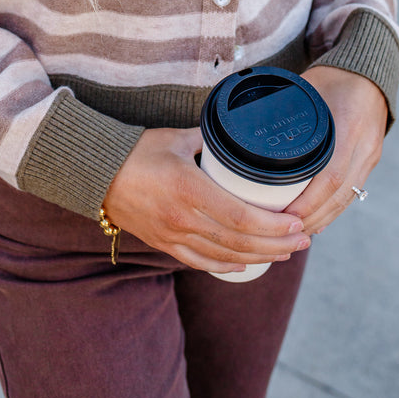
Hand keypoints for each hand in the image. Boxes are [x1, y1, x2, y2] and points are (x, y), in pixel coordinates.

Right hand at [102, 127, 310, 272]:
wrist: (96, 174)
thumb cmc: (137, 151)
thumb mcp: (177, 137)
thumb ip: (211, 139)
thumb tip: (240, 133)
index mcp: (189, 189)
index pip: (241, 216)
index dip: (273, 225)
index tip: (296, 221)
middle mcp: (183, 219)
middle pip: (240, 241)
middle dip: (276, 243)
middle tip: (302, 239)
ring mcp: (173, 236)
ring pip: (224, 256)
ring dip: (259, 257)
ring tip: (284, 251)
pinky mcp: (164, 244)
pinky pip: (201, 262)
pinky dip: (227, 264)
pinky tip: (246, 263)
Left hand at [285, 66, 387, 235]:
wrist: (372, 69)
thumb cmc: (335, 75)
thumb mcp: (308, 87)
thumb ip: (284, 107)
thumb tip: (247, 123)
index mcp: (348, 127)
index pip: (330, 177)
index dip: (308, 202)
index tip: (284, 215)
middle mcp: (363, 147)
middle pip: (339, 196)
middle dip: (311, 219)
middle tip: (282, 231)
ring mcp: (370, 155)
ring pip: (347, 198)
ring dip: (322, 219)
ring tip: (295, 232)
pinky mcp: (370, 159)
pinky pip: (353, 191)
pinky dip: (334, 209)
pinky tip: (316, 220)